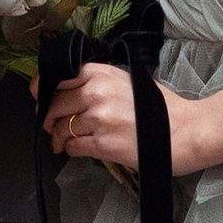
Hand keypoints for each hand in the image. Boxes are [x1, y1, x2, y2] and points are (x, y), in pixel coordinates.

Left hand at [40, 63, 205, 174]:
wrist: (183, 131)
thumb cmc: (159, 107)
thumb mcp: (126, 80)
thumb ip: (99, 80)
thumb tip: (70, 89)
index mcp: (100, 72)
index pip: (57, 77)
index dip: (43, 90)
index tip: (40, 98)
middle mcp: (95, 92)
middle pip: (53, 104)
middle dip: (47, 117)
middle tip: (50, 125)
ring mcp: (98, 118)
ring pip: (60, 128)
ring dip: (58, 137)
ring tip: (62, 142)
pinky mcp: (101, 143)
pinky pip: (72, 146)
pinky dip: (70, 149)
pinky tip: (77, 149)